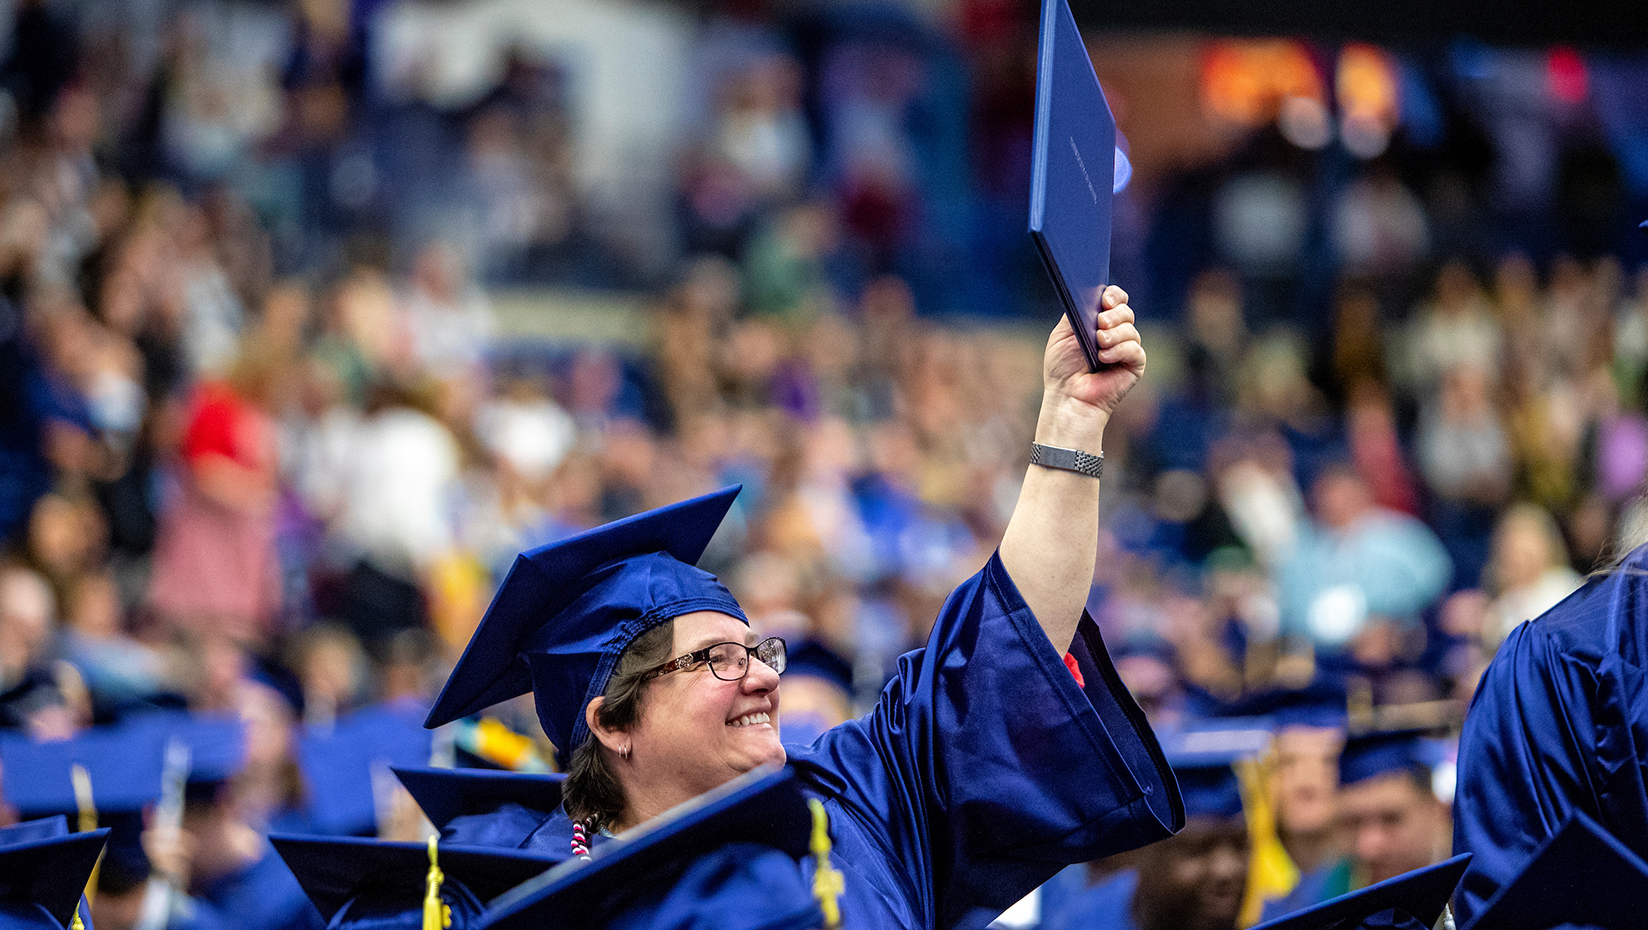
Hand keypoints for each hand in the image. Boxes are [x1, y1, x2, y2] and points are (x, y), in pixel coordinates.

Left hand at [1043, 286, 1144, 421]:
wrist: (1066, 397)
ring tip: (1099, 343)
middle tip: (1100, 323)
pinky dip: (1120, 350)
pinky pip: (1135, 350)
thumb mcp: (1063, 334)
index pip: (1116, 299)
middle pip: (1126, 311)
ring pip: (1131, 330)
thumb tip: (1091, 294)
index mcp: (1100, 322)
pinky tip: (1104, 357)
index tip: (1104, 301)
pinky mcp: (1135, 365)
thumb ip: (1075, 312)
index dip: (1114, 296)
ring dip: (1114, 334)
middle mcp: (1116, 333)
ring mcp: (1126, 349)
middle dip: (1114, 314)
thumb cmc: (1062, 369)